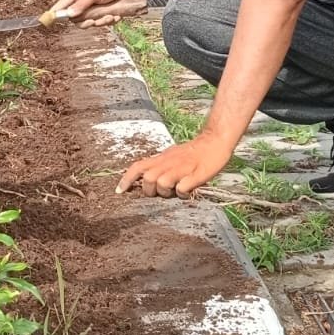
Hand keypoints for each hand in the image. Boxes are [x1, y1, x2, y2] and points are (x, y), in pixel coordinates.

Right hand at [50, 0, 147, 27]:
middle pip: (76, 18)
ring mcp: (93, 7)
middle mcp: (84, 1)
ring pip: (90, 21)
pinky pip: (101, 22)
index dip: (56, 12)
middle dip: (86, 21)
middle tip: (93, 21)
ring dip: (101, 21)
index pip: (62, 4)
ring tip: (111, 16)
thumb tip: (68, 15)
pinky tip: (116, 16)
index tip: (49, 20)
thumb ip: (82, 4)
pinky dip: (109, 20)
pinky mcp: (103, 12)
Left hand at [117, 133, 233, 197]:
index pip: (138, 167)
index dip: (126, 179)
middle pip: (148, 179)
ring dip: (167, 192)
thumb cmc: (192, 153)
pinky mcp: (196, 174)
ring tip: (177, 191)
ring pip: (162, 183)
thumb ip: (159, 167)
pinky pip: (182, 188)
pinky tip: (188, 191)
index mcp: (161, 158)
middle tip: (162, 192)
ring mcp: (182, 168)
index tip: (119, 191)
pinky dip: (183, 193)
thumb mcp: (171, 156)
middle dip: (150, 191)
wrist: (214, 141)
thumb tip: (145, 178)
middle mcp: (168, 162)